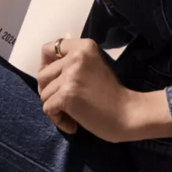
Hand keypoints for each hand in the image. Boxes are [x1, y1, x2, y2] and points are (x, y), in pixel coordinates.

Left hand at [37, 38, 171, 141]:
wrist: (129, 113)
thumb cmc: (112, 93)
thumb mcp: (93, 66)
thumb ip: (73, 63)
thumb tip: (46, 72)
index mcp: (83, 46)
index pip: (48, 48)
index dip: (47, 66)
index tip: (55, 80)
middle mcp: (76, 57)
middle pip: (42, 74)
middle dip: (48, 91)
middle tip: (63, 102)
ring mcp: (70, 76)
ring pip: (44, 94)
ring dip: (55, 108)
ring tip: (73, 115)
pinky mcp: (67, 95)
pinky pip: (48, 109)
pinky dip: (58, 120)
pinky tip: (73, 125)